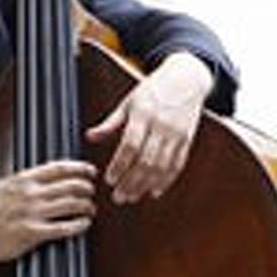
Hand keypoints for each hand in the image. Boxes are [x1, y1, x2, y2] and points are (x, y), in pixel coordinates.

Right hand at [0, 160, 96, 261]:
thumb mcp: (4, 186)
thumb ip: (26, 181)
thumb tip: (46, 176)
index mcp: (23, 180)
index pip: (59, 168)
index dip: (79, 168)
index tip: (90, 171)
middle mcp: (30, 194)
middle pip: (70, 185)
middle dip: (86, 188)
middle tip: (91, 192)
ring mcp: (32, 213)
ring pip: (71, 204)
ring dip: (86, 206)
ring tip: (90, 209)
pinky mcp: (33, 233)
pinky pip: (64, 228)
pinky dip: (79, 225)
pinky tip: (84, 224)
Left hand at [84, 51, 212, 203]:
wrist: (186, 78)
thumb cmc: (153, 90)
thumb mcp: (128, 101)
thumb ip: (110, 123)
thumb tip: (89, 137)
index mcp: (143, 114)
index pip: (130, 145)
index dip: (119, 165)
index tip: (109, 180)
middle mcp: (161, 125)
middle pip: (146, 161)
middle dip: (131, 182)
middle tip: (118, 197)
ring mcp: (176, 133)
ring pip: (161, 166)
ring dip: (146, 185)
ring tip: (132, 197)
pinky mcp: (187, 139)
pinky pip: (177, 164)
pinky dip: (166, 181)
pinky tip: (154, 191)